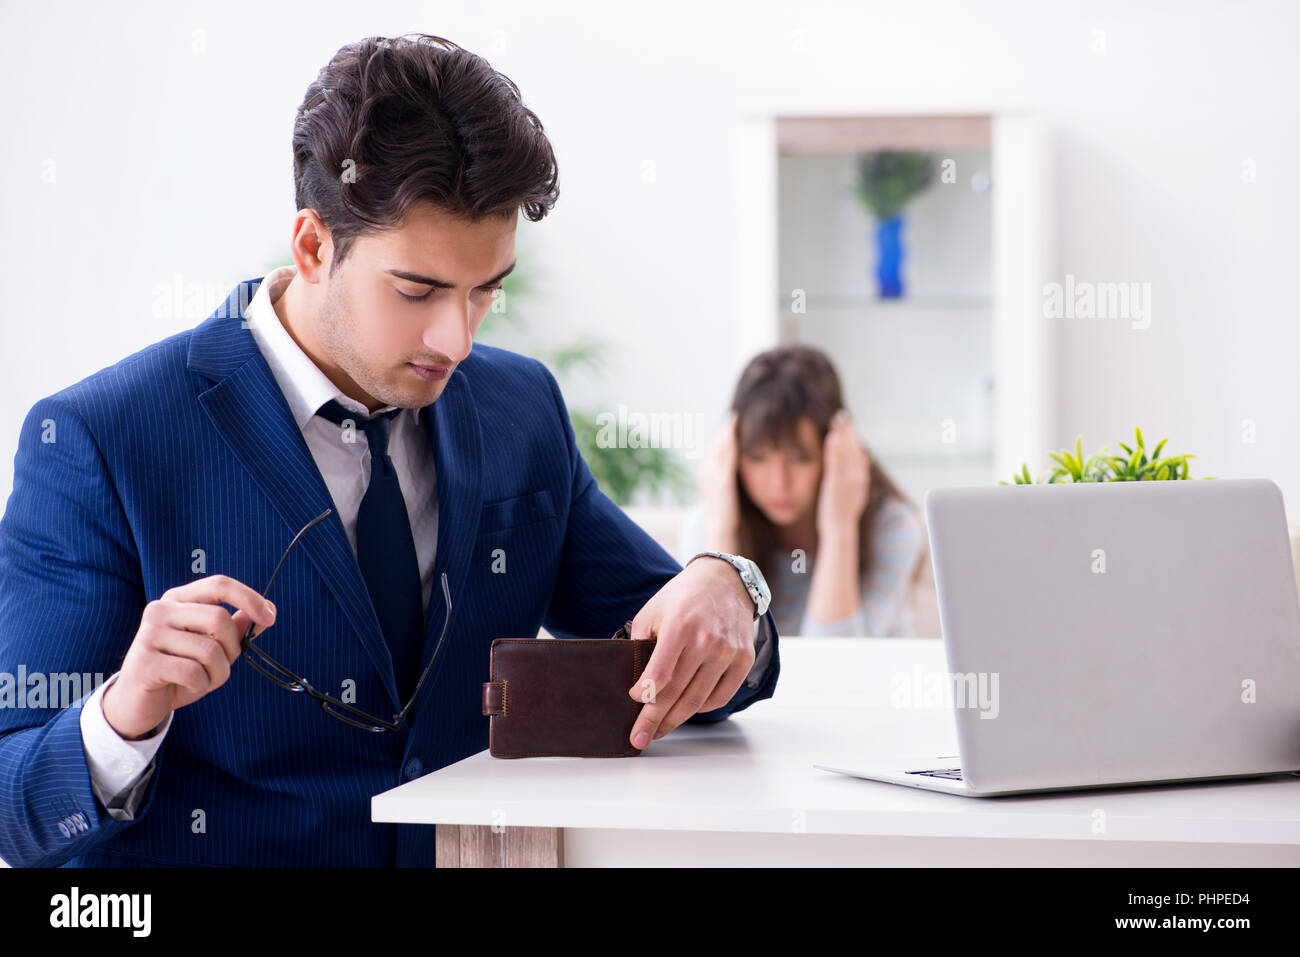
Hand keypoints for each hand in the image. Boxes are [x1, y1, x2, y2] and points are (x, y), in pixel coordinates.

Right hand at [102, 575, 276, 739]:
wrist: (138, 703)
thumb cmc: (179, 672)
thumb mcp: (212, 648)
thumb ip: (235, 628)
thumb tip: (266, 610)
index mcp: (178, 600)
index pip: (219, 584)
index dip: (249, 598)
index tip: (270, 618)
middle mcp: (161, 610)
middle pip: (219, 619)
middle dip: (232, 649)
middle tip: (222, 666)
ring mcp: (149, 634)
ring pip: (209, 650)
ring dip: (217, 673)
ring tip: (202, 680)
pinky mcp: (143, 661)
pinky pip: (193, 672)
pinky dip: (201, 684)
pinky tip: (186, 686)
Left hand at [624, 556, 754, 748]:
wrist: (725, 581)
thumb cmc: (683, 597)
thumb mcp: (652, 611)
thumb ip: (640, 644)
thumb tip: (635, 683)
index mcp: (680, 627)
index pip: (659, 676)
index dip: (644, 697)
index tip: (634, 705)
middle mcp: (706, 641)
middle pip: (677, 694)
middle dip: (654, 720)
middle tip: (639, 739)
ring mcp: (727, 652)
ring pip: (698, 700)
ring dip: (676, 720)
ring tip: (659, 730)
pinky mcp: (743, 659)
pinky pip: (720, 696)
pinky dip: (702, 708)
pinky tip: (687, 710)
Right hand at [698, 412, 740, 547]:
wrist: (720, 529)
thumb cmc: (726, 514)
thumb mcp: (725, 493)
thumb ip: (728, 480)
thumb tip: (734, 474)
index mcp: (706, 473)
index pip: (714, 449)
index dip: (723, 436)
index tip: (733, 423)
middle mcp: (705, 471)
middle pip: (715, 445)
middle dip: (725, 430)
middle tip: (735, 416)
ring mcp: (711, 475)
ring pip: (719, 448)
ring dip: (728, 433)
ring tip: (737, 419)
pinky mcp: (722, 480)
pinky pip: (727, 457)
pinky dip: (731, 443)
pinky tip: (737, 433)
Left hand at [816, 410, 870, 537]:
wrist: (840, 529)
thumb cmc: (844, 511)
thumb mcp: (856, 490)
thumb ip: (859, 473)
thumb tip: (864, 457)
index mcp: (862, 477)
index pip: (859, 452)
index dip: (854, 437)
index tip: (849, 423)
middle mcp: (858, 476)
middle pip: (854, 448)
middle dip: (849, 431)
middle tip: (843, 415)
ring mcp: (847, 480)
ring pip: (846, 452)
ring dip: (843, 434)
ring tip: (839, 419)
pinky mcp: (835, 484)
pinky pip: (835, 463)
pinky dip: (834, 450)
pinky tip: (831, 437)